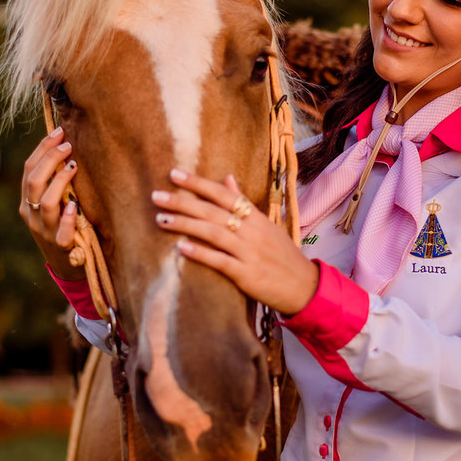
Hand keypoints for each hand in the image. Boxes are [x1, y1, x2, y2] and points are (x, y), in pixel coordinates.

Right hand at [20, 127, 82, 279]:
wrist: (67, 264)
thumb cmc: (63, 225)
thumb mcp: (53, 203)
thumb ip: (55, 181)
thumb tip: (65, 145)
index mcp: (26, 201)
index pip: (28, 169)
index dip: (42, 148)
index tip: (59, 131)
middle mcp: (31, 214)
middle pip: (34, 181)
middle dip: (50, 158)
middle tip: (68, 144)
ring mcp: (44, 230)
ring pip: (46, 202)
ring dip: (60, 180)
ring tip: (74, 165)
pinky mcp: (59, 246)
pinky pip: (61, 232)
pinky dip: (67, 217)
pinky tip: (74, 204)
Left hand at [152, 168, 318, 315]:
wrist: (304, 287)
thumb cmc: (282, 255)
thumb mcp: (267, 225)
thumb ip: (244, 202)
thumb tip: (226, 178)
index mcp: (256, 217)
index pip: (224, 194)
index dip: (198, 183)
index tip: (174, 174)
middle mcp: (253, 231)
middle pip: (213, 211)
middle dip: (183, 202)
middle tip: (156, 196)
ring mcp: (250, 253)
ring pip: (214, 233)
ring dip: (186, 225)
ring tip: (161, 219)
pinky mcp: (247, 275)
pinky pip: (221, 261)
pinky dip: (201, 254)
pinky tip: (181, 248)